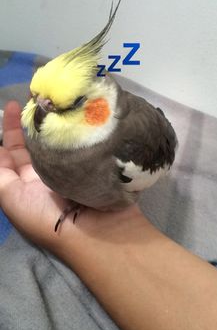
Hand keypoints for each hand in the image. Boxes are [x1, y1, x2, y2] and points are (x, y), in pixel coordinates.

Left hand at [0, 101, 140, 252]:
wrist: (94, 231)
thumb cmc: (47, 216)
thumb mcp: (11, 198)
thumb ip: (1, 174)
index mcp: (25, 185)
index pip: (12, 152)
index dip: (11, 130)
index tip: (15, 106)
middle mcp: (45, 175)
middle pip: (33, 143)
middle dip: (29, 122)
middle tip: (34, 98)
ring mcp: (68, 168)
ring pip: (55, 140)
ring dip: (50, 123)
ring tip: (51, 100)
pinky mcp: (89, 163)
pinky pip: (77, 142)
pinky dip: (72, 129)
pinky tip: (73, 113)